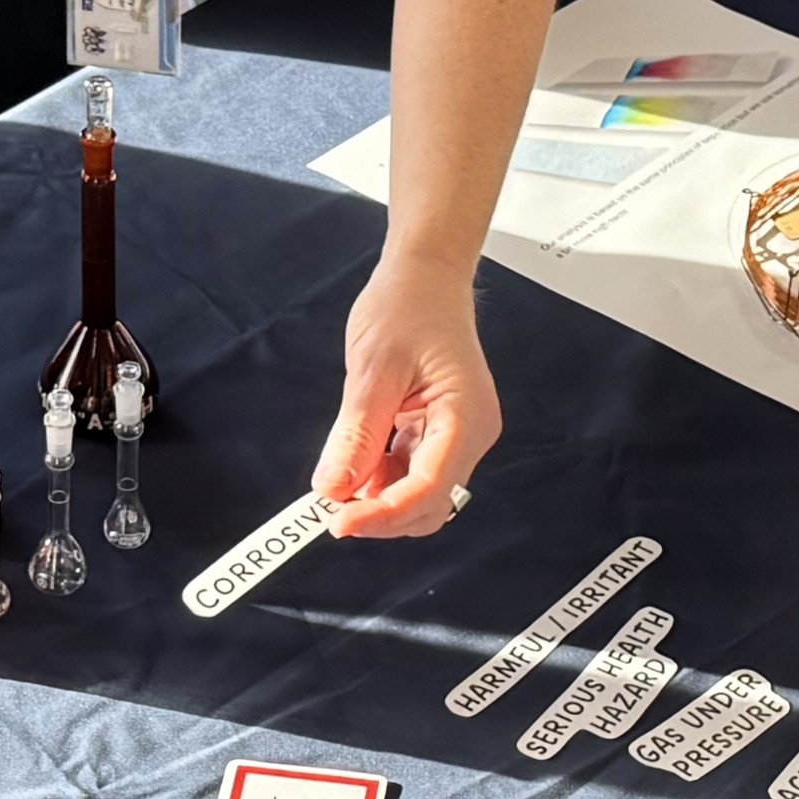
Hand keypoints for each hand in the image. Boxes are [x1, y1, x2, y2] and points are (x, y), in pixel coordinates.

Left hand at [313, 255, 499, 538]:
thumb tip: (334, 487)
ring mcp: (456, 434)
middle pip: (430, 504)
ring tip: (337, 483)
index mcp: (465, 416)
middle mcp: (470, 433)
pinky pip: (411, 472)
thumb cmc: (408, 305)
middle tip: (328, 509)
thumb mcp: (373, 367)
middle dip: (381, 514)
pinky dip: (380, 480)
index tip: (338, 523)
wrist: (424, 276)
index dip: (383, 515)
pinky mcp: (438, 432)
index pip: (429, 488)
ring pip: (419, 494)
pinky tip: (354, 467)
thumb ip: (357, 433)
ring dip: (378, 499)